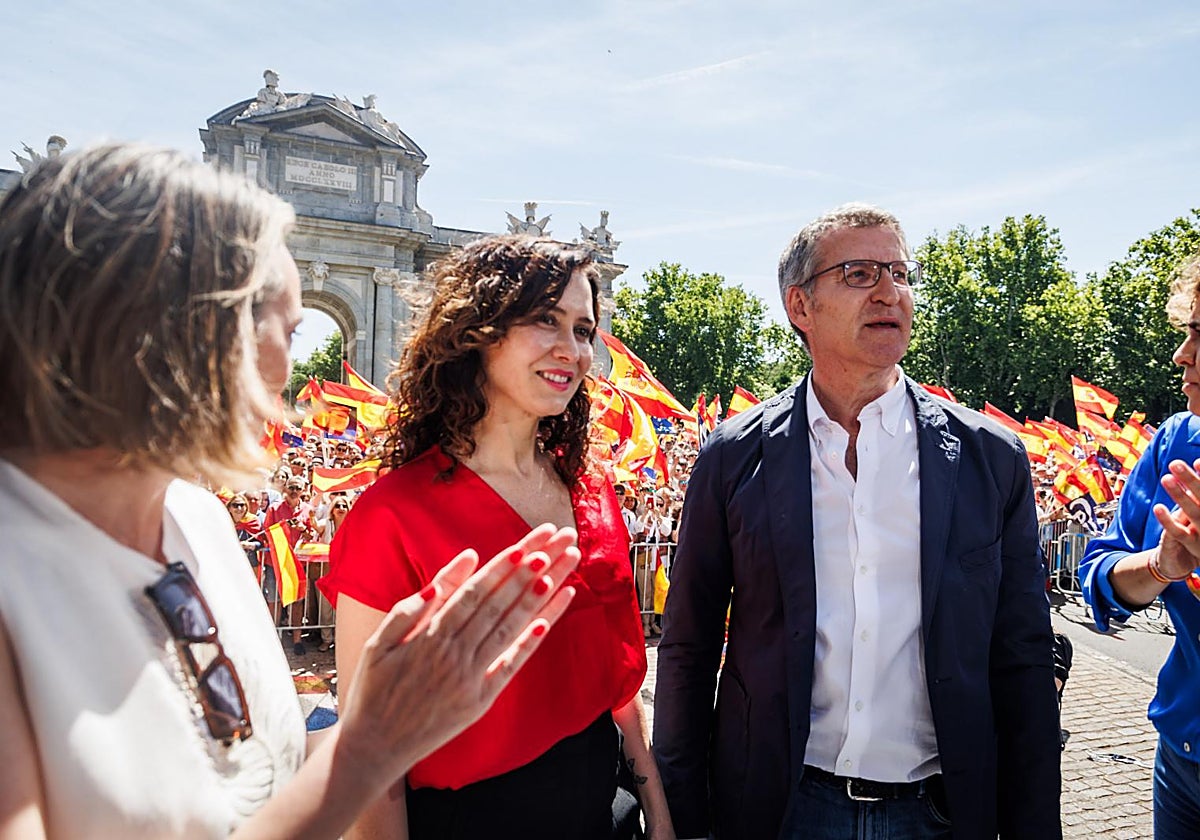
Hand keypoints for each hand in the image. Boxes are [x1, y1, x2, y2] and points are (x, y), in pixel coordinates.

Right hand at [335, 524, 580, 781]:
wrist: (373, 748)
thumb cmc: (373, 689)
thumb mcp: (378, 642)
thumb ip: (413, 606)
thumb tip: (455, 567)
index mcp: (429, 636)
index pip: (474, 593)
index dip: (502, 568)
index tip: (526, 547)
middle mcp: (454, 654)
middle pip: (500, 604)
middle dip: (531, 571)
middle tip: (557, 545)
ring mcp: (471, 678)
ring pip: (510, 629)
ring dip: (539, 599)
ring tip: (561, 572)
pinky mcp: (480, 701)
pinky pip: (510, 667)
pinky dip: (529, 643)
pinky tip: (548, 620)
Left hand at [1153, 458, 1199, 577]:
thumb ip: (1198, 492)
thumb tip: (1197, 463)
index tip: (1197, 461)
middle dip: (1191, 480)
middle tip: (1175, 463)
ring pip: (1193, 512)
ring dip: (1180, 496)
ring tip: (1166, 478)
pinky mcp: (1193, 545)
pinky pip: (1179, 532)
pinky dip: (1168, 521)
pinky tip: (1158, 508)